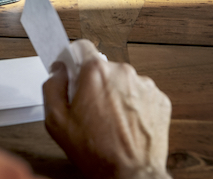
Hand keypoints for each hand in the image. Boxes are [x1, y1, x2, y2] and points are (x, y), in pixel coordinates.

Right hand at [43, 39, 171, 178]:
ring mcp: (145, 85)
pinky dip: (133, 105)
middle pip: (102, 67)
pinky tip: (126, 124)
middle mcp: (123, 72)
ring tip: (110, 121)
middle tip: (89, 109)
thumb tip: (58, 71)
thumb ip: (52, 87)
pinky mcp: (160, 99)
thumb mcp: (56, 121)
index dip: (73, 60)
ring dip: (115, 94)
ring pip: (122, 81)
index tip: (71, 71)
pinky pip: (140, 94)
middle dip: (94, 83)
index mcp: (96, 72)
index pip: (81, 47)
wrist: (131, 174)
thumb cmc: (96, 151)